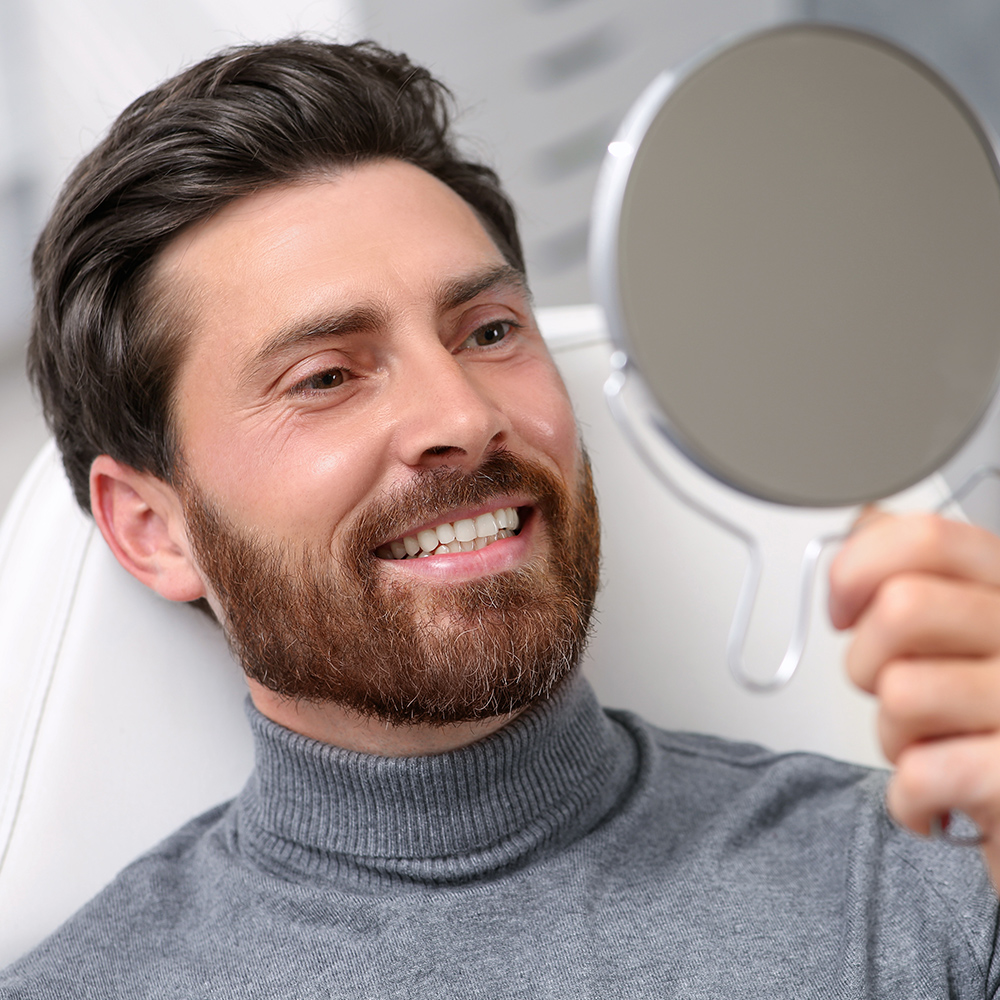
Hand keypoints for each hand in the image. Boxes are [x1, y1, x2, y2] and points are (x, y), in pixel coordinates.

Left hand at [829, 511, 999, 886]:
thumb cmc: (987, 724)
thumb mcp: (963, 630)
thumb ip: (917, 570)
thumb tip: (865, 522)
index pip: (928, 537)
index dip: (858, 568)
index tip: (844, 609)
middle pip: (902, 608)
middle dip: (866, 661)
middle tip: (891, 691)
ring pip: (901, 692)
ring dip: (893, 736)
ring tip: (932, 748)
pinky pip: (919, 773)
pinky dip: (910, 799)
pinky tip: (940, 799)